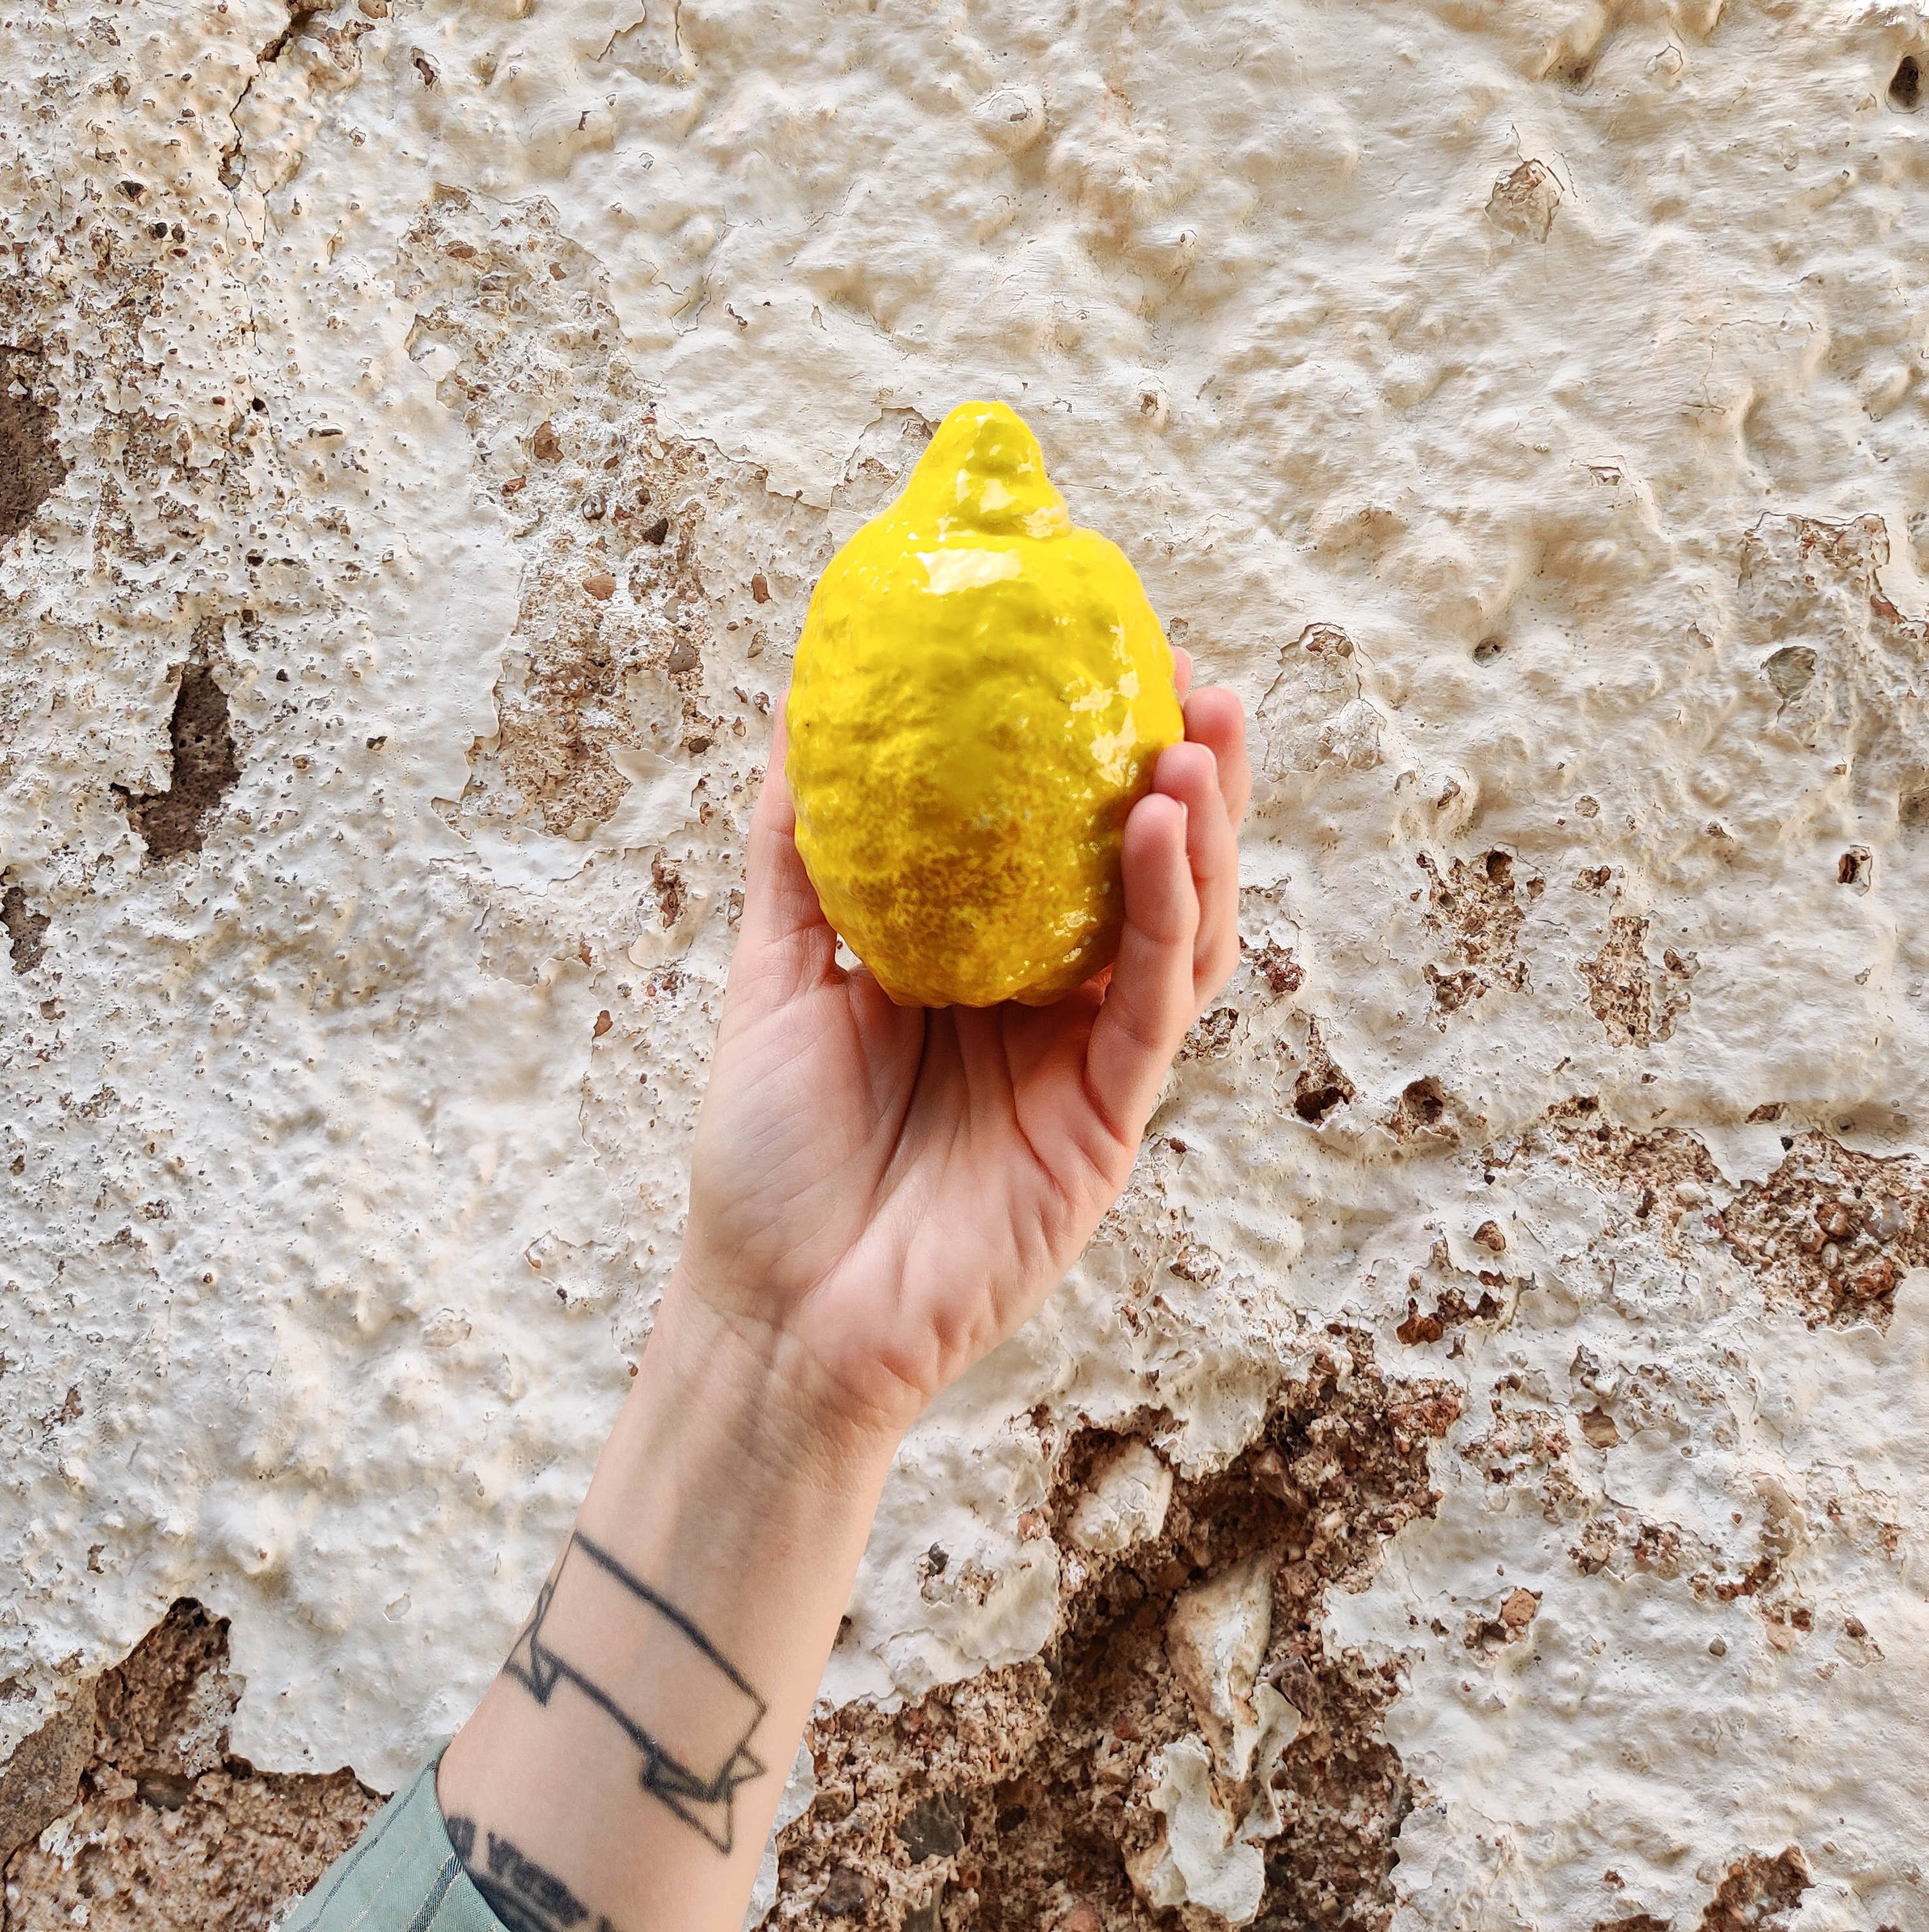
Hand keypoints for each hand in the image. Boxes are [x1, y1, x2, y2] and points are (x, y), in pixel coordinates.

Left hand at [672, 654, 1250, 1450]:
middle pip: (1150, 877)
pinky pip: (1152, 1004)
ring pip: (1182, 932)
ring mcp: (1083, 1065)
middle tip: (1199, 682)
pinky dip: (1165, 915)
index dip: (1102, 755)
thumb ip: (798, 851)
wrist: (772, 1314)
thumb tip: (791, 712)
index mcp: (983, 965)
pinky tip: (1161, 832)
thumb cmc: (767, 1157)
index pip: (1067, 843)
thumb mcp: (776, 970)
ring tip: (1198, 737)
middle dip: (1190, 776)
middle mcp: (1048, 1007)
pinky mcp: (1103, 1124)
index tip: (1116, 656)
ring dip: (1203, 835)